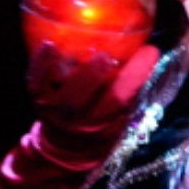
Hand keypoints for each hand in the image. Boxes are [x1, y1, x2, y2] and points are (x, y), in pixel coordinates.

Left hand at [26, 41, 159, 155]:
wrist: (65, 145)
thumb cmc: (101, 121)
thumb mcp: (120, 113)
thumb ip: (133, 89)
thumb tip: (151, 50)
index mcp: (108, 123)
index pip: (126, 100)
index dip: (138, 75)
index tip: (151, 50)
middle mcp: (84, 122)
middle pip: (98, 103)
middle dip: (105, 80)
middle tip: (108, 55)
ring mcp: (58, 112)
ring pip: (68, 97)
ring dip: (80, 74)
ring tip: (91, 51)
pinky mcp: (37, 99)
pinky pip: (36, 82)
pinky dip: (41, 63)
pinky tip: (48, 43)